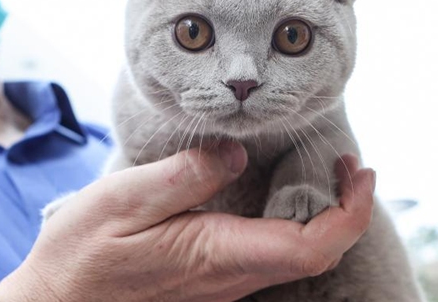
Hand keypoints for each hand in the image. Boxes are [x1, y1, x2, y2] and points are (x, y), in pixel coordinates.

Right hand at [0, 144, 373, 301]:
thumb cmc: (80, 255)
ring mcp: (219, 284)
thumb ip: (184, 176)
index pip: (312, 244)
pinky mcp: (207, 281)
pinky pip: (265, 257)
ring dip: (319, 216)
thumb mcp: (123, 200)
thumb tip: (236, 152)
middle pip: (314, 252)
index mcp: (215, 253)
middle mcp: (228, 276)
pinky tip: (271, 196)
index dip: (349, 210)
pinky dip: (288, 225)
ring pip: (293, 256)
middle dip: (344, 208)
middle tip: (343, 162)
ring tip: (317, 172)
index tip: (357, 170)